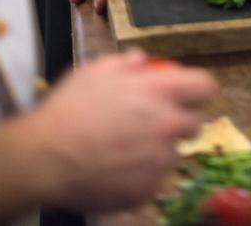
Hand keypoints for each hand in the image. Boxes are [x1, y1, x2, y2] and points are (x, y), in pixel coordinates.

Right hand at [26, 50, 215, 212]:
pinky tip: (116, 171)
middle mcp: (168, 125)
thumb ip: (127, 63)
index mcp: (160, 91)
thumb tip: (142, 60)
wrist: (45, 157)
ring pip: (173, 155)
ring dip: (158, 152)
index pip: (205, 86)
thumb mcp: (96, 71)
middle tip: (153, 125)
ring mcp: (159, 162)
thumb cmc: (69, 108)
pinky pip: (153, 181)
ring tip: (126, 151)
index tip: (185, 95)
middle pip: (196, 124)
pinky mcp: (147, 190)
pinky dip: (140, 177)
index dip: (196, 90)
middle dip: (179, 122)